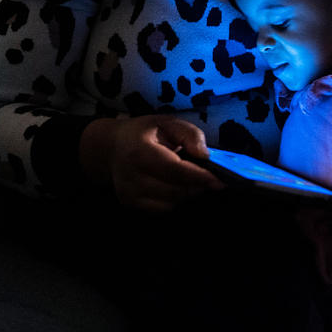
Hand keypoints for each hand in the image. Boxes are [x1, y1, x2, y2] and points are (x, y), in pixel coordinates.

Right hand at [80, 114, 224, 211]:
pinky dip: (175, 199)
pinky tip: (173, 184)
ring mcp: (129, 194)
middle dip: (197, 185)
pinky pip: (163, 208)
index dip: (200, 177)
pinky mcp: (130, 204)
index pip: (175, 170)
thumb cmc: (143, 133)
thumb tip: (205, 156)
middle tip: (208, 175)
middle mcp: (131, 177)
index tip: (220, 180)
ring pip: (172, 203)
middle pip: (176, 191)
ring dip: (187, 193)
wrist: (111, 147)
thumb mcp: (167, 122)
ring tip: (186, 176)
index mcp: (140, 152)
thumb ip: (190, 134)